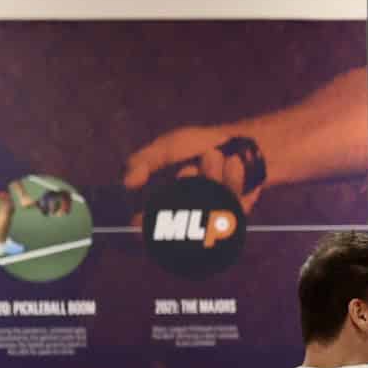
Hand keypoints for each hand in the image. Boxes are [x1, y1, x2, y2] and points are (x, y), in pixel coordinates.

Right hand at [123, 124, 268, 212]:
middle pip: (182, 218)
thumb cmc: (200, 144)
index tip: (139, 223)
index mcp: (170, 201)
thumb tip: (126, 182)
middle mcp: (192, 212)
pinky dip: (232, 179)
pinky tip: (233, 163)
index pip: (154, 222)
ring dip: (210, 175)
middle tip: (189, 170)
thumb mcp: (167, 147)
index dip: (146, 226)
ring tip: (213, 154)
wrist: (241, 141)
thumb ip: (145, 161)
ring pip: (208, 207)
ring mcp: (214, 213)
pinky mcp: (237, 212)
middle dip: (185, 190)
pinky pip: (232, 204)